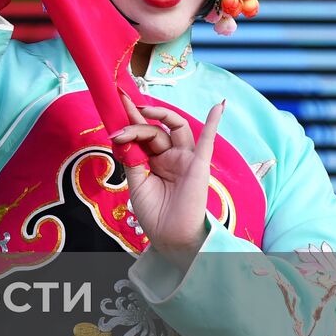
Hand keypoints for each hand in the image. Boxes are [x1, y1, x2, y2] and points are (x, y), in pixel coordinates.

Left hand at [113, 90, 224, 266]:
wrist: (170, 237)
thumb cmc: (154, 213)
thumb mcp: (135, 183)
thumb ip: (132, 159)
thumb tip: (121, 136)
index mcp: (153, 161)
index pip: (142, 133)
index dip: (130, 117)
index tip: (116, 98)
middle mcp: (169, 156)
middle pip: (153, 130)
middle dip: (135, 124)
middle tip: (119, 125)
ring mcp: (184, 159)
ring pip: (174, 128)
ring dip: (158, 115)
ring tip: (141, 108)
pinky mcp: (199, 165)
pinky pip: (208, 141)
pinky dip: (214, 123)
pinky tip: (219, 106)